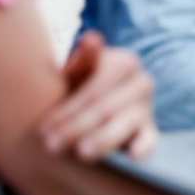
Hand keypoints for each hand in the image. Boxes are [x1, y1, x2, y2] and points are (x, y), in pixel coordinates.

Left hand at [39, 31, 157, 160]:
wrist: (95, 106)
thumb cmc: (80, 87)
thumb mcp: (78, 72)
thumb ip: (83, 59)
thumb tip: (91, 39)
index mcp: (126, 62)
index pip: (94, 89)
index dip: (68, 109)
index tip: (44, 127)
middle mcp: (142, 82)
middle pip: (106, 108)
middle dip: (76, 127)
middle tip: (50, 145)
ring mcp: (147, 108)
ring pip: (125, 124)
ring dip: (102, 140)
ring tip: (80, 152)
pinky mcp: (150, 132)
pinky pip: (150, 140)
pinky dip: (144, 148)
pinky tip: (133, 155)